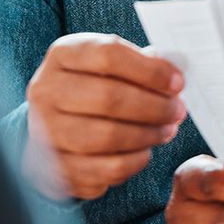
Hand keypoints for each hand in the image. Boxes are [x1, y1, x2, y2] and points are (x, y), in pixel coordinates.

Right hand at [28, 34, 185, 199]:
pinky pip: (106, 168)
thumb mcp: (108, 66)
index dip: (150, 70)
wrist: (52, 126)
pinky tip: (145, 151)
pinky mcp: (56, 167)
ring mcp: (46, 131)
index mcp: (62, 55)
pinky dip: (134, 161)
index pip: (109, 55)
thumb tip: (173, 75)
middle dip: (154, 106)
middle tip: (177, 111)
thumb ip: (140, 65)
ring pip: (108, 136)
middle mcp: (46, 91)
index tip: (177, 82)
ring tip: (167, 130)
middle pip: (109, 97)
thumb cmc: (91, 88)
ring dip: (147, 134)